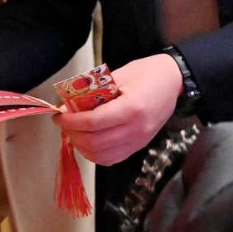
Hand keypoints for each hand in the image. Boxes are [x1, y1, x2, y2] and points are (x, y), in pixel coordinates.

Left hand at [55, 52, 181, 164]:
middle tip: (63, 124)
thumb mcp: (118, 75)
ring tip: (74, 132)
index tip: (58, 115)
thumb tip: (69, 106)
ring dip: (82, 147)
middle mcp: (136, 129)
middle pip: (95, 143)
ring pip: (102, 156)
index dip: (70, 121)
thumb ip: (94, 91)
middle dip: (72, 134)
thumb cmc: (147, 73)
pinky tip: (88, 141)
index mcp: (131, 108)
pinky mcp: (139, 146)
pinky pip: (112, 159)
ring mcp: (139, 140)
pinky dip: (95, 154)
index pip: (92, 122)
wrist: (173, 82)